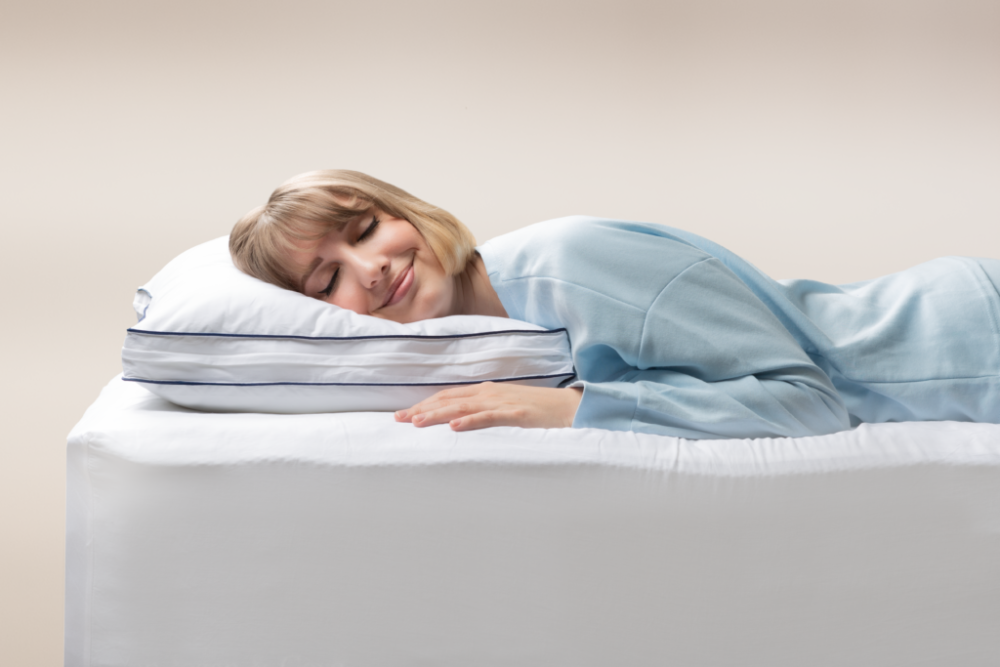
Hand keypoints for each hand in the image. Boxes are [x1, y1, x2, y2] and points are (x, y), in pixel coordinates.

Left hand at [395, 382, 583, 430]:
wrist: (571, 408)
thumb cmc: (538, 411)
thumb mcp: (505, 409)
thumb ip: (484, 412)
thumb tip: (460, 422)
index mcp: (486, 392)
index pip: (448, 396)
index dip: (425, 404)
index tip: (404, 415)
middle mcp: (490, 393)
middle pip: (450, 400)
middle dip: (423, 409)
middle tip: (399, 419)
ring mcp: (503, 402)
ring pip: (464, 407)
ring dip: (438, 414)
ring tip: (417, 422)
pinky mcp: (517, 414)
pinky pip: (490, 417)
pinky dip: (471, 420)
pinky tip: (455, 426)